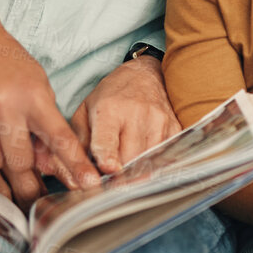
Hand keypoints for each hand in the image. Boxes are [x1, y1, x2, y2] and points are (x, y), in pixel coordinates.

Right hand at [0, 0, 99, 204]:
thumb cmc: (7, 62)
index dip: (76, 164)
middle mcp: (3, 102)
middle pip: (20, 162)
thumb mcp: (37, 84)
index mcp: (32, 94)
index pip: (59, 137)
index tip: (90, 184)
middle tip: (21, 158)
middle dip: (24, 166)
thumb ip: (45, 123)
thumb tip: (48, 166)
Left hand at [66, 57, 180, 175]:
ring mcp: (158, 121)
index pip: (108, 141)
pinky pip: (164, 158)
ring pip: (148, 163)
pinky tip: (143, 157)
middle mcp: (136, 114)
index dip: (107, 160)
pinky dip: (153, 164)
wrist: (144, 74)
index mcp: (109, 110)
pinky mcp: (174, 128)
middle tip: (111, 178)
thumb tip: (78, 172)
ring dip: (136, 171)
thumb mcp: (86, 111)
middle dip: (119, 174)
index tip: (107, 171)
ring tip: (126, 166)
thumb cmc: (111, 95)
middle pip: (129, 159)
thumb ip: (79, 141)